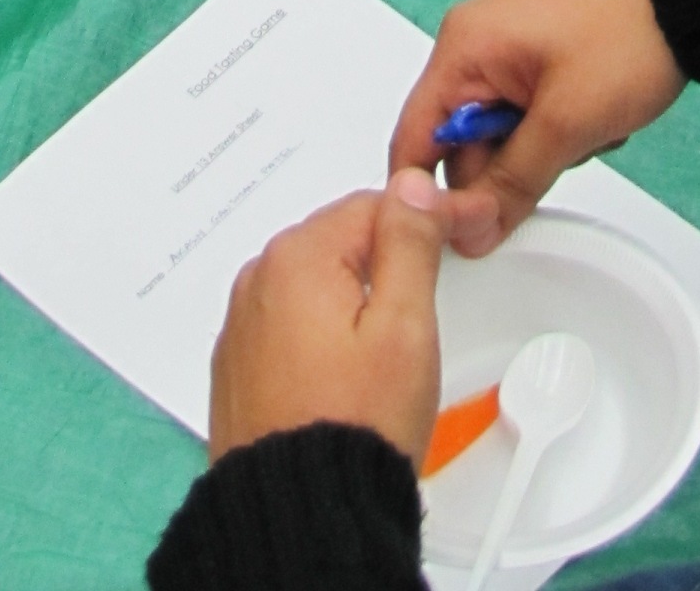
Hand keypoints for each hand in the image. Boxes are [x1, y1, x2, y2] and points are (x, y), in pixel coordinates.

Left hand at [208, 172, 449, 465]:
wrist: (299, 514)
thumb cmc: (354, 426)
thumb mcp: (404, 327)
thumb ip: (409, 243)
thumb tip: (410, 185)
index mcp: (298, 258)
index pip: (376, 205)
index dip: (426, 220)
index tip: (462, 234)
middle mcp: (257, 282)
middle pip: (341, 241)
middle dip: (385, 261)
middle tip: (422, 307)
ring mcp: (242, 327)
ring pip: (314, 284)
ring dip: (350, 298)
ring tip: (384, 350)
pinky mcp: (238, 367)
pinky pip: (288, 325)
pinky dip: (318, 334)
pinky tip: (344, 374)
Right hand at [391, 0, 685, 257]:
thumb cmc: (628, 31)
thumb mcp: (566, 123)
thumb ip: (511, 183)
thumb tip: (473, 231)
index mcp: (463, 47)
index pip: (413, 139)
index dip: (429, 196)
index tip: (462, 231)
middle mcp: (475, 42)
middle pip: (460, 142)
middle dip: (508, 165)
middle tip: (557, 158)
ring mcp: (508, 47)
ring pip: (501, 133)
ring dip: (542, 148)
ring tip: (587, 128)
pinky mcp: (538, 54)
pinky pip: (528, 114)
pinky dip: (560, 127)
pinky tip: (596, 116)